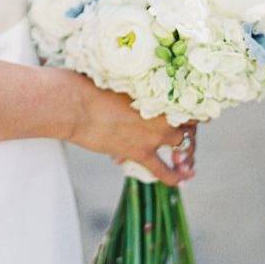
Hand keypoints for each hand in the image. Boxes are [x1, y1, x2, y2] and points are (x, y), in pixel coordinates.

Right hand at [65, 75, 196, 185]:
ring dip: (186, 153)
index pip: (187, 102)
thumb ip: (135, 91)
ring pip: (183, 147)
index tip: (186, 113)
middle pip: (189, 124)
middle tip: (183, 135)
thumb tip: (133, 98)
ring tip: (186, 160)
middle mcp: (163, 114)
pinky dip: (174, 177)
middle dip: (187, 130)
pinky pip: (164, 171)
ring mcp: (153, 135)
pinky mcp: (140, 153)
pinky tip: (182, 180)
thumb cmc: (90, 87)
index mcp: (159, 93)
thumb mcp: (119, 83)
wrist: (75, 105)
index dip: (189, 109)